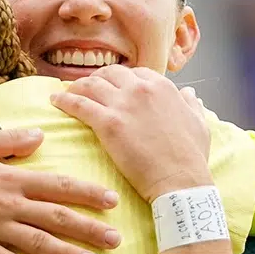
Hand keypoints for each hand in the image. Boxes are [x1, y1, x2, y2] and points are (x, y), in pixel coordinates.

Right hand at [0, 127, 121, 253]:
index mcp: (9, 177)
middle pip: (55, 217)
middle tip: (117, 239)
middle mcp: (6, 203)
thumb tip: (40, 137)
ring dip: (67, 253)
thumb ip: (10, 142)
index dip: (87, 194)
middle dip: (89, 228)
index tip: (112, 201)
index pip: (57, 186)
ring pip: (37, 242)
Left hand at [50, 65, 212, 202]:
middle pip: (109, 74)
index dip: (119, 79)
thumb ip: (192, 105)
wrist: (180, 180)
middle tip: (86, 89)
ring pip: (91, 85)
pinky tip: (55, 102)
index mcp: (163, 86)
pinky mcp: (108, 122)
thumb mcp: (199, 124)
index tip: (111, 87)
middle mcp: (141, 88)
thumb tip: (189, 94)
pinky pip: (79, 104)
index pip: (134, 73)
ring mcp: (124, 103)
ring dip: (77, 87)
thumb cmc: (191, 158)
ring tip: (67, 93)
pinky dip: (64, 100)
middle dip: (96, 79)